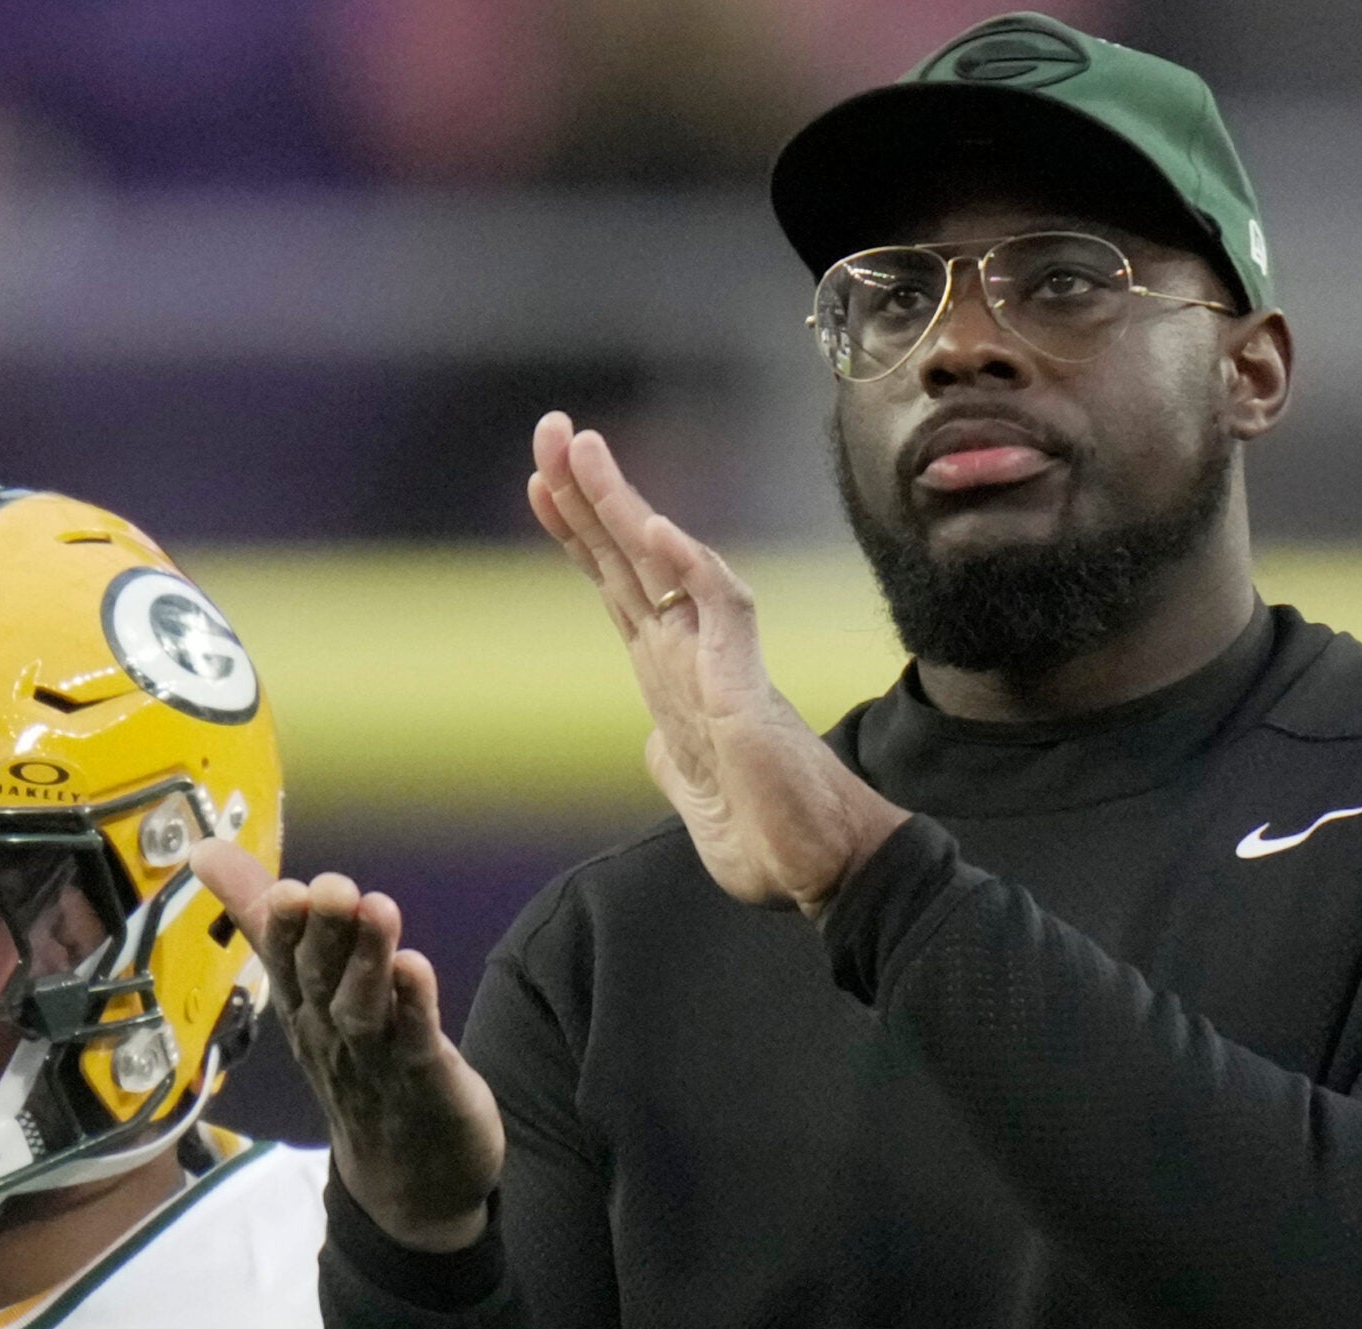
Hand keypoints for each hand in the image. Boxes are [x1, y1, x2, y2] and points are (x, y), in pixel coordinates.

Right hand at [189, 840, 502, 1252]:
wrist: (410, 1177)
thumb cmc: (357, 1064)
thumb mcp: (306, 989)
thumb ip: (263, 918)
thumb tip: (204, 849)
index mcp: (301, 1008)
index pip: (282, 962)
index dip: (281, 928)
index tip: (285, 888)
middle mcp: (330, 1032)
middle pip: (320, 978)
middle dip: (324, 931)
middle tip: (330, 886)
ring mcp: (377, 1059)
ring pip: (365, 1005)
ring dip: (368, 958)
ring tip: (378, 908)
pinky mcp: (426, 1077)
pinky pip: (416, 1038)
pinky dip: (415, 1005)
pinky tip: (416, 968)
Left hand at [527, 410, 908, 913]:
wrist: (824, 869)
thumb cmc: (769, 834)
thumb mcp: (695, 798)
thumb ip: (671, 763)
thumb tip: (652, 747)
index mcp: (672, 678)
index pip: (619, 587)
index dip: (579, 534)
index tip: (538, 483)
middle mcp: (691, 657)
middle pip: (627, 558)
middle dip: (585, 493)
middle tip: (549, 427)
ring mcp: (719, 664)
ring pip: (666, 564)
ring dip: (622, 506)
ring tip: (581, 449)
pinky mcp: (747, 687)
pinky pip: (722, 611)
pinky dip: (692, 567)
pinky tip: (661, 527)